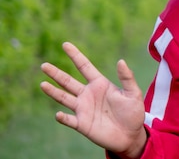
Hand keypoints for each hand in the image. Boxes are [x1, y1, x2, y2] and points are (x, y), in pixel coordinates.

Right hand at [40, 42, 147, 158]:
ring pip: (64, 98)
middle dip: (56, 73)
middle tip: (44, 65)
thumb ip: (127, 78)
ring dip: (53, 92)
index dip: (75, 56)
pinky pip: (69, 120)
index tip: (65, 44)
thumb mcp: (133, 93)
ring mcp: (83, 109)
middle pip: (68, 81)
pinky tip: (59, 114)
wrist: (131, 135)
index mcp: (100, 84)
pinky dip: (63, 118)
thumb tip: (121, 61)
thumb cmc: (133, 112)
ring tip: (43, 84)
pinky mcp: (82, 124)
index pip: (85, 67)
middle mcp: (88, 94)